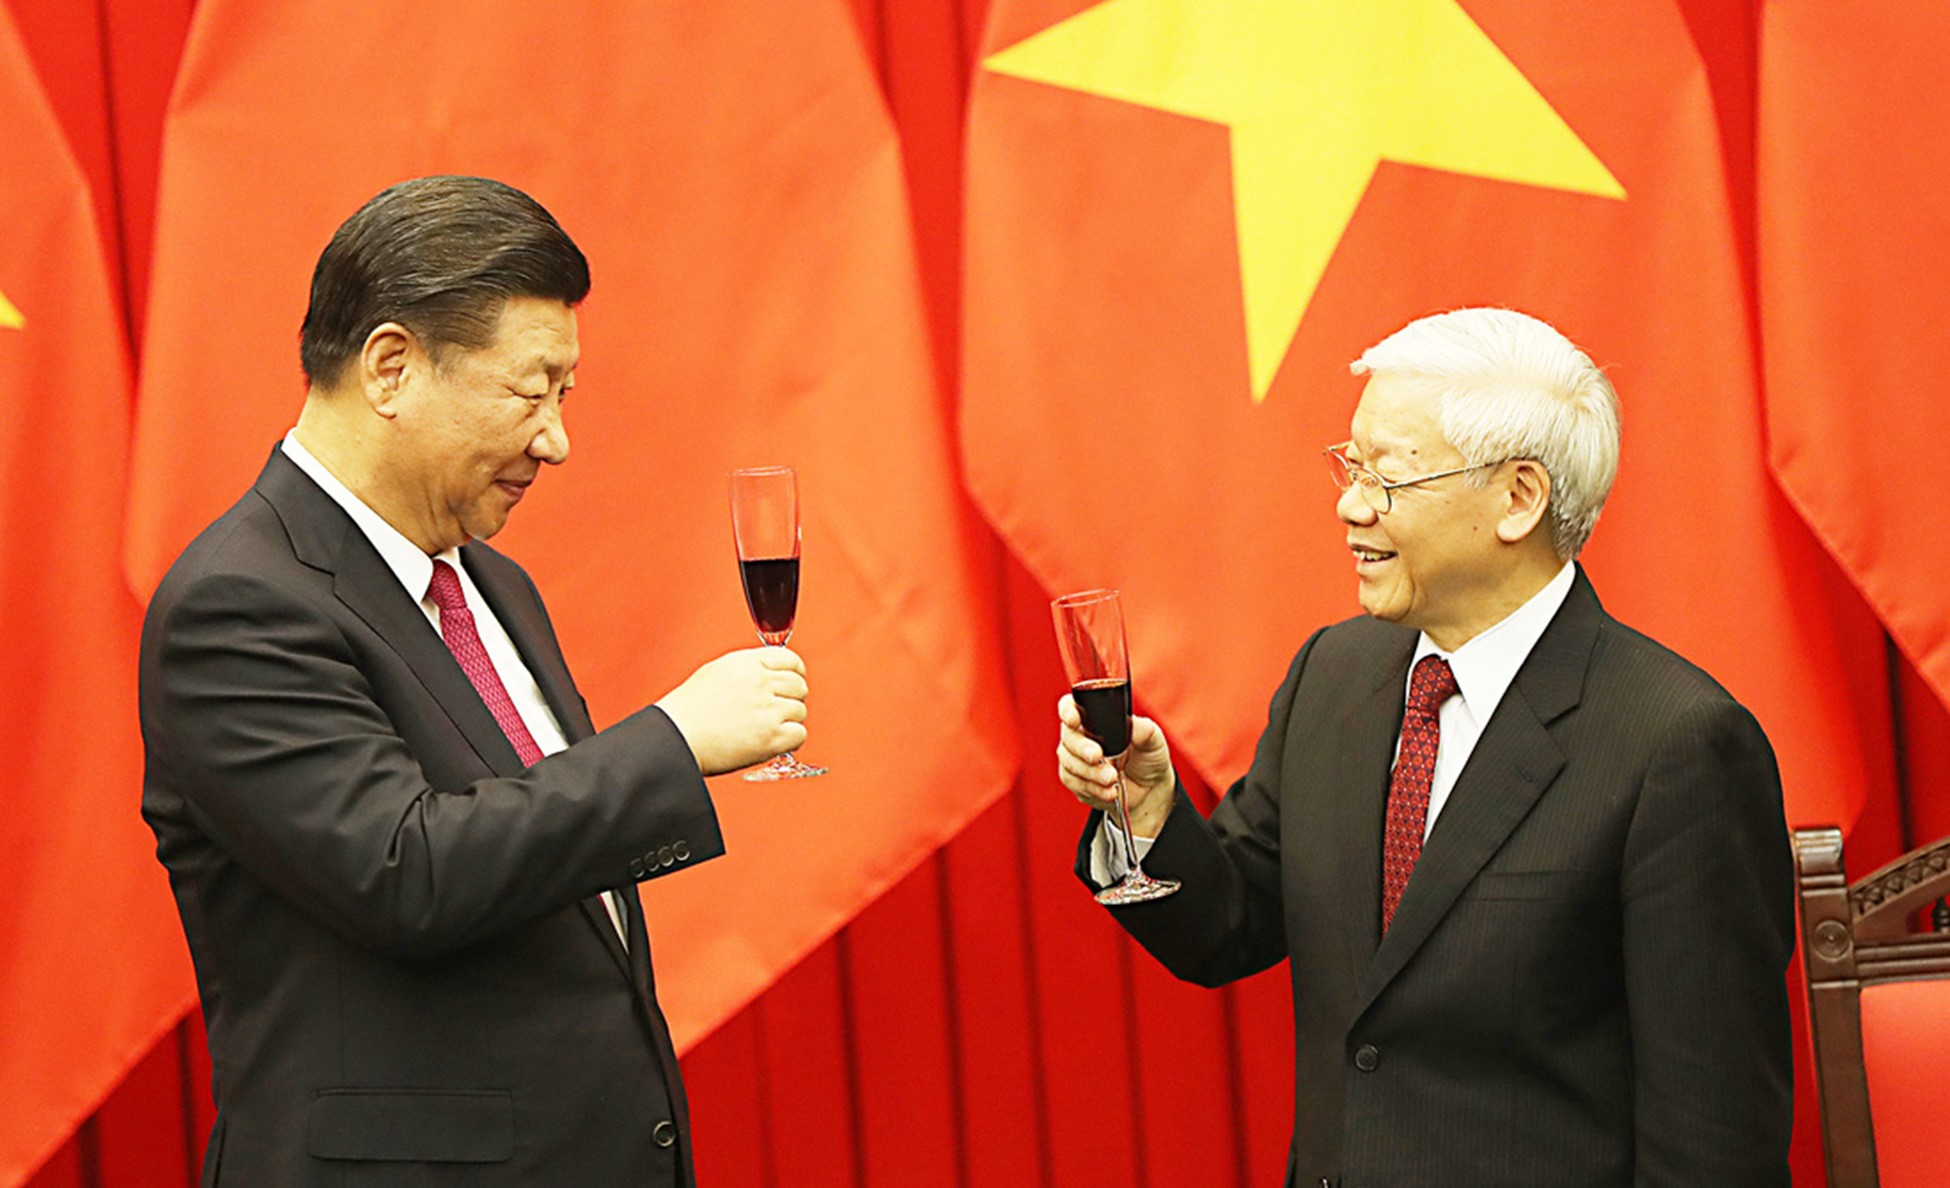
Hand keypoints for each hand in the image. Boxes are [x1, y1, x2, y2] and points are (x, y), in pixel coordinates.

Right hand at [656, 647, 809, 775]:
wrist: (675, 737)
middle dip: (790, 698)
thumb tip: (770, 673)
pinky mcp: (770, 736)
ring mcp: (767, 709)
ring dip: (787, 721)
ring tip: (764, 728)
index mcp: (747, 663)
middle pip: (799, 686)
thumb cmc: (688, 711)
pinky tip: (772, 741)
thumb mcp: (716, 672)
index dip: (795, 673)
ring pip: (800, 711)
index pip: (790, 660)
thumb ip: (748, 669)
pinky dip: (789, 740)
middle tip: (773, 711)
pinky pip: (799, 734)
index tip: (792, 682)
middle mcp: (760, 682)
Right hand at [1055, 694, 1172, 836]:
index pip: (1071, 706)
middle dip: (1081, 748)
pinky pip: (1075, 784)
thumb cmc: (1149, 758)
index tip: (1074, 720)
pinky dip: (1093, 788)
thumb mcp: (1153, 740)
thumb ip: (1143, 729)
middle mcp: (1081, 736)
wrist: (1150, 790)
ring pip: (1069, 762)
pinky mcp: (1076, 781)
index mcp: (1095, 718)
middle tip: (1097, 756)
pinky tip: (1110, 791)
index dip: (1067, 710)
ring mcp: (1075, 759)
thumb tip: (1131, 722)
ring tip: (1112, 778)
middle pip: (1068, 737)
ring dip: (1091, 772)